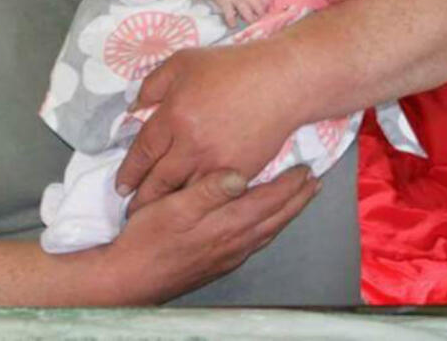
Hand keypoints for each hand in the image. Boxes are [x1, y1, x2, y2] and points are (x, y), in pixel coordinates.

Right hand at [102, 165, 317, 301]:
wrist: (132, 279)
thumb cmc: (148, 238)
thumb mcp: (173, 206)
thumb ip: (208, 190)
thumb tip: (241, 174)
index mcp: (228, 224)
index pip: (269, 200)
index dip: (290, 184)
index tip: (307, 168)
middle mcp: (236, 242)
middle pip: (276, 217)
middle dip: (298, 199)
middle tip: (314, 182)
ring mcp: (229, 256)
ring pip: (269, 231)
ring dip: (287, 213)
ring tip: (299, 199)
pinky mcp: (220, 263)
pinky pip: (257, 241)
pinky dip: (270, 226)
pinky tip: (265, 224)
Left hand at [115, 42, 302, 213]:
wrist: (281, 82)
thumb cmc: (231, 67)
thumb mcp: (183, 62)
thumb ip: (153, 84)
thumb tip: (134, 107)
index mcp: (174, 116)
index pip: (143, 152)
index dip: (129, 172)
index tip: (121, 186)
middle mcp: (191, 144)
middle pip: (159, 180)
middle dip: (143, 198)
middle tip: (132, 211)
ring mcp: (217, 162)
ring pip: (185, 194)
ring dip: (169, 207)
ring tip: (157, 217)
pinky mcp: (241, 172)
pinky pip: (215, 196)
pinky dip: (200, 205)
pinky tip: (191, 210)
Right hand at [196, 0, 269, 27]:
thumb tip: (268, 5)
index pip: (267, 0)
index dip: (266, 7)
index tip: (262, 10)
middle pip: (259, 9)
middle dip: (259, 16)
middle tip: (255, 18)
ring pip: (248, 15)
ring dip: (249, 21)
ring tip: (247, 21)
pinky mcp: (225, 2)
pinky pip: (230, 16)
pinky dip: (232, 23)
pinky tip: (233, 24)